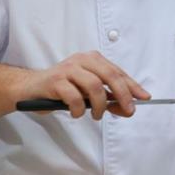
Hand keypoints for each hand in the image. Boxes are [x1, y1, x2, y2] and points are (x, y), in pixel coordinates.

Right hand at [23, 51, 148, 119]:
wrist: (30, 88)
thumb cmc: (62, 89)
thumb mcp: (87, 92)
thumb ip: (107, 98)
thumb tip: (127, 108)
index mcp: (92, 59)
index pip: (117, 72)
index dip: (132, 85)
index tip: (144, 97)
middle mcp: (81, 60)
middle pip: (109, 75)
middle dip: (122, 94)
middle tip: (128, 110)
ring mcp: (67, 69)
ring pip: (94, 86)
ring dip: (100, 105)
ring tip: (96, 115)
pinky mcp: (54, 81)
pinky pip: (73, 97)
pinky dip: (78, 109)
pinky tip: (76, 113)